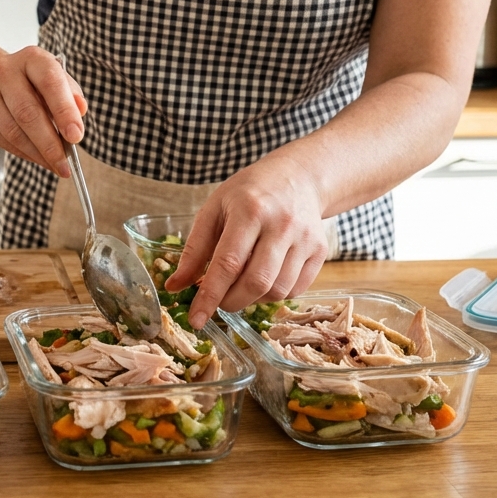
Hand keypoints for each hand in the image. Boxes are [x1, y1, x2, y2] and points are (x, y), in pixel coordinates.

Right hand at [0, 46, 87, 177]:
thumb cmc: (33, 84)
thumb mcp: (57, 80)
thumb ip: (71, 95)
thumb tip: (80, 111)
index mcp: (31, 58)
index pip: (49, 83)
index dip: (64, 111)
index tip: (76, 136)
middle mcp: (4, 71)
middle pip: (28, 113)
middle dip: (50, 144)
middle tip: (66, 165)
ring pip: (13, 132)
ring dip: (37, 154)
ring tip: (55, 165)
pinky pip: (3, 142)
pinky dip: (24, 154)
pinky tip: (38, 158)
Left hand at [163, 156, 329, 328]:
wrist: (297, 177)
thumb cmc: (248, 194)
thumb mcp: (214, 209)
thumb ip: (194, 249)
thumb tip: (175, 286)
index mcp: (250, 211)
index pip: (228, 263)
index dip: (210, 296)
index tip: (195, 320)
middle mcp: (282, 225)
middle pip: (256, 282)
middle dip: (231, 302)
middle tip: (218, 300)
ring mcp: (305, 239)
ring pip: (277, 291)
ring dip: (252, 299)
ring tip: (240, 285)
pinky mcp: (320, 251)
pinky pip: (295, 290)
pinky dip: (273, 295)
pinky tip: (262, 279)